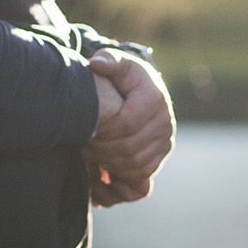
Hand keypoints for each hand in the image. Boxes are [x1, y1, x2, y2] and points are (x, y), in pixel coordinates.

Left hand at [84, 48, 173, 202]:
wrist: (140, 88)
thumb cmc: (123, 75)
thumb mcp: (117, 62)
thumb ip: (108, 60)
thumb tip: (97, 64)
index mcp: (154, 99)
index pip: (126, 124)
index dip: (102, 131)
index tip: (84, 130)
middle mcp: (165, 124)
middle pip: (130, 151)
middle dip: (102, 151)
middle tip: (82, 147)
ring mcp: (164, 144)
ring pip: (136, 168)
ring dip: (108, 168)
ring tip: (88, 159)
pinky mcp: (159, 159)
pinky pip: (141, 184)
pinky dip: (119, 187)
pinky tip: (98, 185)